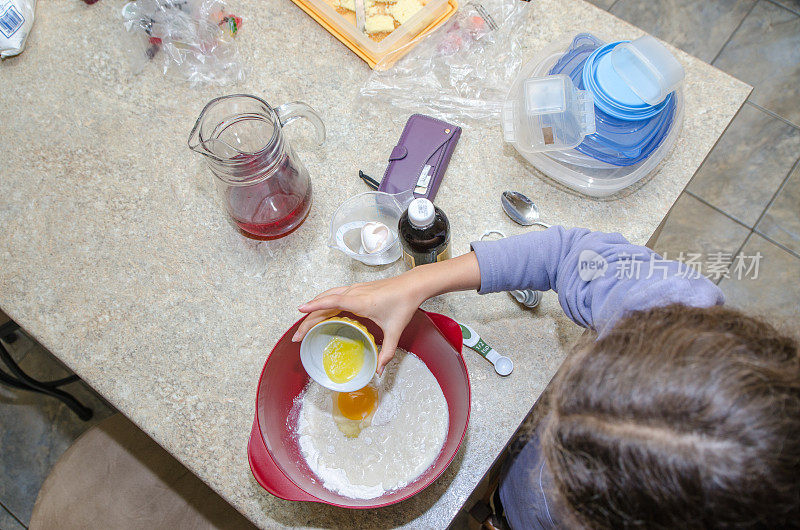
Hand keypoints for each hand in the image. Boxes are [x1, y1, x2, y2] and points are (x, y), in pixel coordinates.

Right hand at [293, 274, 424, 372]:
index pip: (332, 302)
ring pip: (327, 297)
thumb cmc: (403, 304)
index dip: (315, 306)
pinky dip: (323, 302)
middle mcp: (354, 293)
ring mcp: (355, 289)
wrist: (412, 285)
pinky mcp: (357, 289)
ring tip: (303, 324)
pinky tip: (320, 310)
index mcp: (361, 302)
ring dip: (313, 309)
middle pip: (324, 303)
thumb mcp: (395, 331)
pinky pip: (335, 294)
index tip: (300, 310)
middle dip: (308, 319)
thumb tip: (379, 370)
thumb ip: (387, 352)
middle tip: (297, 336)